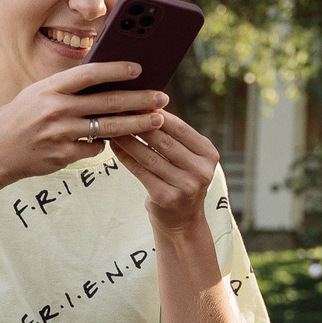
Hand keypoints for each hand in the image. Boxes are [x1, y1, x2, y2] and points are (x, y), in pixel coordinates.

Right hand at [0, 60, 166, 186]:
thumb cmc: (20, 117)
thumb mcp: (38, 94)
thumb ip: (68, 88)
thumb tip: (108, 79)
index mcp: (50, 88)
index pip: (89, 74)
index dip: (116, 70)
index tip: (139, 69)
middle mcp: (55, 109)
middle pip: (107, 102)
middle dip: (139, 100)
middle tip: (162, 98)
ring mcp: (60, 134)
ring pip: (108, 128)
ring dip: (136, 124)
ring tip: (156, 121)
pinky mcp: (63, 155)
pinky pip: (95, 148)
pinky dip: (104, 144)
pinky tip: (110, 141)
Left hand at [117, 109, 224, 229]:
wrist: (182, 221)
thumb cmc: (181, 179)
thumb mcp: (188, 158)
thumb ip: (174, 136)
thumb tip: (145, 105)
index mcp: (209, 154)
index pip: (180, 128)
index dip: (157, 114)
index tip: (137, 101)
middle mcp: (201, 170)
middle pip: (164, 141)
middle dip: (139, 124)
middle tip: (119, 110)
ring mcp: (185, 186)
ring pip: (149, 156)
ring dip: (128, 139)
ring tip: (112, 126)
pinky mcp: (166, 197)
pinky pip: (140, 171)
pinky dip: (126, 156)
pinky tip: (115, 146)